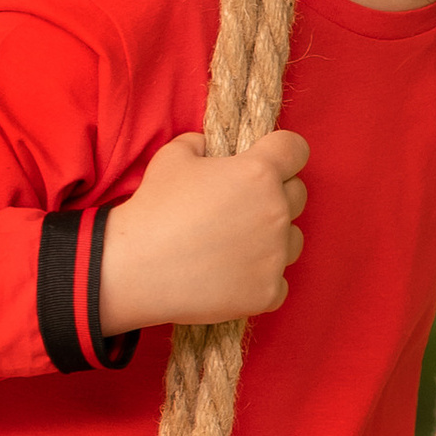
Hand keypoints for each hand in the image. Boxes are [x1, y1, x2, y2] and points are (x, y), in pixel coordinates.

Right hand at [98, 131, 307, 331]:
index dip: (284, 151)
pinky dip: (261, 278)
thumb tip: (210, 147)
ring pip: (294, 239)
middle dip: (277, 193)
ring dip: (274, 238)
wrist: (136, 268)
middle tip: (241, 205)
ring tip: (237, 244)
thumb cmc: (154, 208)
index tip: (270, 158)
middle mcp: (276, 212)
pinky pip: (280, 281)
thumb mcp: (173, 156)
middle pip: (299, 195)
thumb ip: (201, 143)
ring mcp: (275, 256)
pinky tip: (233, 275)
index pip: (296, 149)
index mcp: (258, 173)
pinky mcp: (269, 292)